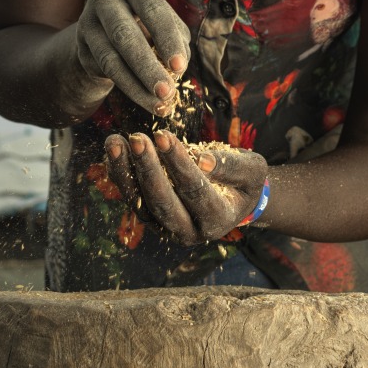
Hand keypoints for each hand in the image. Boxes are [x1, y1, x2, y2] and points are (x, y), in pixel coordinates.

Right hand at [73, 0, 190, 115]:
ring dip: (136, 86)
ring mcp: (87, 23)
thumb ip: (176, 41)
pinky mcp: (80, 47)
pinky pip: (104, 72)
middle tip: (167, 92)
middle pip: (125, 35)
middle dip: (148, 67)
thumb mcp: (165, 26)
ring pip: (111, 59)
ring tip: (158, 104)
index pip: (152, 9)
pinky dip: (128, 88)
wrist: (108, 33)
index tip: (180, 66)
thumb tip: (175, 68)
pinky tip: (145, 99)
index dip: (167, 38)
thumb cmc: (148, 26)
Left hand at [105, 132, 268, 243]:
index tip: (162, 135)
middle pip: (163, 202)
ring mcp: (167, 228)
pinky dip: (121, 174)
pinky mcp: (151, 219)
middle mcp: (190, 231)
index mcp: (218, 220)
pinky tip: (115, 149)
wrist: (232, 199)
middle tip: (137, 138)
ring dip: (126, 172)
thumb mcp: (252, 170)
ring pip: (141, 203)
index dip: (178, 163)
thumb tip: (203, 160)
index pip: (194, 190)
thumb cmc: (244, 181)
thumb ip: (232, 166)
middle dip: (148, 169)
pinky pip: (132, 198)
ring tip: (115, 142)